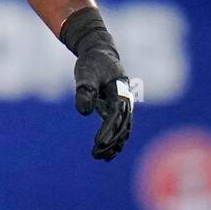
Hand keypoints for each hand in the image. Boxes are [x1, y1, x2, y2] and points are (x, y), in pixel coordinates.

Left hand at [61, 8, 132, 161]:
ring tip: (101, 157)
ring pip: (124, 129)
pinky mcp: (118, 108)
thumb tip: (84, 112)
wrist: (100, 52)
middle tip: (97, 154)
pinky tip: (108, 153)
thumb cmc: (92, 62)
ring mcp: (124, 105)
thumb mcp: (85, 73)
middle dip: (111, 142)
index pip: (116, 115)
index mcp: (120, 90)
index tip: (99, 143)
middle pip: (123, 125)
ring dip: (115, 144)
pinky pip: (120, 127)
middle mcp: (126, 99)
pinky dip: (116, 140)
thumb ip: (85, 90)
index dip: (108, 130)